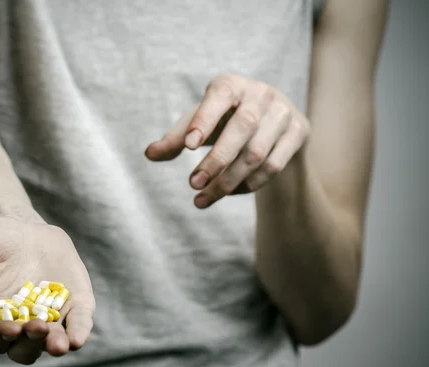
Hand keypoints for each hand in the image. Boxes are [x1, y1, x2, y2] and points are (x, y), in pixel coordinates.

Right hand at [0, 215, 95, 364]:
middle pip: (21, 348)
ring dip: (53, 344)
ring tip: (57, 342)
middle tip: (35, 328)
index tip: (9, 328)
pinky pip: (77, 323)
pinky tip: (76, 339)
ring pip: (49, 342)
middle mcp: (19, 325)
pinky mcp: (72, 303)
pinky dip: (78, 332)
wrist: (14, 221)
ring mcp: (48, 316)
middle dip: (28, 342)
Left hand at [145, 74, 310, 207]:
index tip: (188, 147)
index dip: (204, 120)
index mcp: (231, 84)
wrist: (270, 122)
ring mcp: (283, 112)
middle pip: (242, 129)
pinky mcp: (299, 131)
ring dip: (228, 181)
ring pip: (257, 153)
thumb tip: (149, 154)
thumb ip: (176, 138)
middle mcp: (261, 93)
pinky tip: (230, 193)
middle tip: (193, 184)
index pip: (219, 96)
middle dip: (216, 161)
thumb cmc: (223, 121)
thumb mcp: (198, 124)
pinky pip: (274, 165)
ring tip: (202, 199)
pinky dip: (249, 184)